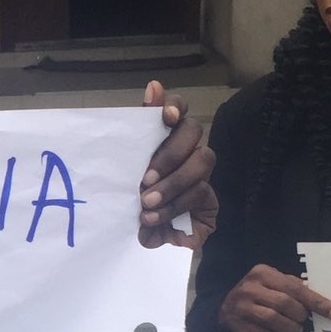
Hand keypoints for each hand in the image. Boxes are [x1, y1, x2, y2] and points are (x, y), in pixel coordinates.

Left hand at [138, 83, 216, 249]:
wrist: (137, 243)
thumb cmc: (126, 203)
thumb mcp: (120, 176)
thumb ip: (133, 139)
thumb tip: (152, 88)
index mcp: (162, 140)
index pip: (176, 108)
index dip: (173, 105)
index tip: (166, 116)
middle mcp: (186, 151)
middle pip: (192, 131)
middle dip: (169, 155)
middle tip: (145, 180)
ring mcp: (201, 176)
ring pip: (202, 161)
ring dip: (173, 183)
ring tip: (146, 204)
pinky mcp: (210, 202)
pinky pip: (201, 193)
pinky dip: (175, 206)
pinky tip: (155, 219)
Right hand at [219, 264, 330, 331]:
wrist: (228, 308)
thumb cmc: (260, 293)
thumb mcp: (274, 283)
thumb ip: (295, 289)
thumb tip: (325, 305)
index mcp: (263, 272)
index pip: (296, 288)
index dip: (317, 302)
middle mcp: (250, 287)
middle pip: (285, 303)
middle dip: (301, 315)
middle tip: (304, 321)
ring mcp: (241, 307)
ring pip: (273, 319)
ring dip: (291, 328)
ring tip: (296, 330)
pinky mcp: (238, 325)